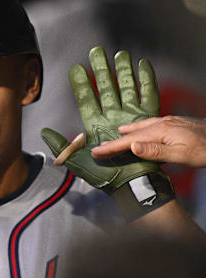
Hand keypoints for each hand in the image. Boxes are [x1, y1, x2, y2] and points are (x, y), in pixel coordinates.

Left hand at [40, 47, 173, 219]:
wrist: (129, 185)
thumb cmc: (103, 176)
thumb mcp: (76, 161)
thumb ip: (61, 145)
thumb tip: (44, 131)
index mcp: (94, 125)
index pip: (85, 99)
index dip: (80, 84)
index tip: (75, 67)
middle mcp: (111, 117)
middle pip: (105, 88)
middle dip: (100, 69)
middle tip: (96, 51)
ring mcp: (129, 117)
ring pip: (126, 88)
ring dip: (122, 71)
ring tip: (119, 53)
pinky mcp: (147, 121)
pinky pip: (148, 96)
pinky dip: (146, 80)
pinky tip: (142, 65)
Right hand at [91, 116, 205, 167]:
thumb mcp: (181, 155)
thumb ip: (155, 151)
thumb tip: (131, 145)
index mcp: (160, 131)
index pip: (129, 141)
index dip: (111, 147)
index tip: (96, 151)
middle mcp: (163, 123)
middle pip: (133, 132)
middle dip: (115, 139)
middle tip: (100, 145)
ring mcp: (171, 122)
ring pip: (143, 125)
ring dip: (128, 130)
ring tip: (119, 132)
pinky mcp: (178, 123)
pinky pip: (152, 124)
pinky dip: (142, 127)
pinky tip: (144, 129)